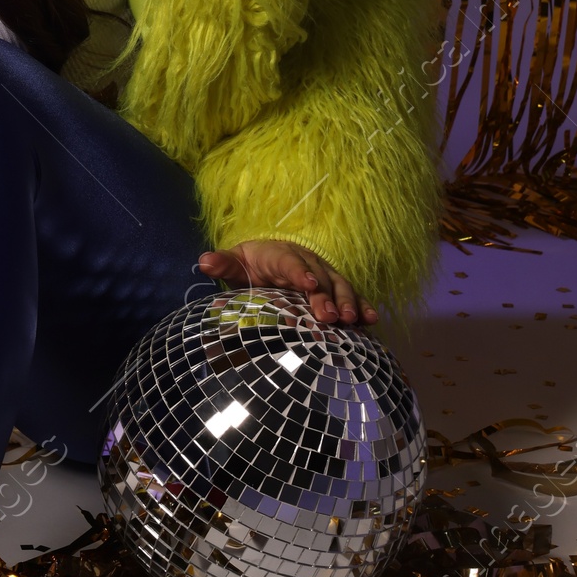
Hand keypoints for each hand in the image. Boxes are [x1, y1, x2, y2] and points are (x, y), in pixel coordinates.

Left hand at [196, 241, 376, 325]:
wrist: (269, 256)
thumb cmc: (251, 262)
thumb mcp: (235, 262)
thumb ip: (222, 264)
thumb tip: (203, 261)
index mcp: (281, 256)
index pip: (291, 263)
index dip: (300, 273)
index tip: (308, 285)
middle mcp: (307, 263)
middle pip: (320, 278)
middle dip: (326, 297)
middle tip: (330, 317)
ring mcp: (324, 275)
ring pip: (340, 285)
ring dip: (348, 302)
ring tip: (354, 320)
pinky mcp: (335, 288)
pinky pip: (351, 295)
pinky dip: (362, 305)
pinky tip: (372, 320)